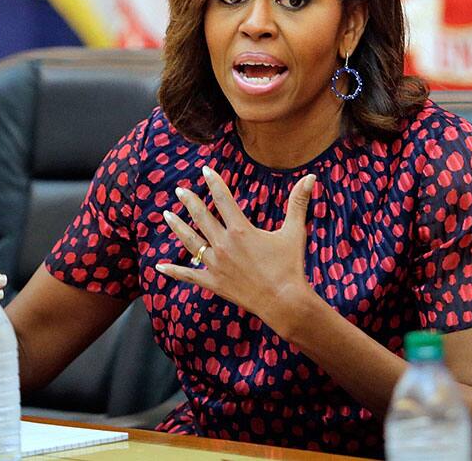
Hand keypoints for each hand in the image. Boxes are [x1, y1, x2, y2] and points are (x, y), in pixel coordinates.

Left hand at [155, 167, 316, 335]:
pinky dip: (173, 271)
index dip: (214, 182)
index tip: (205, 170)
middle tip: (179, 190)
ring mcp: (216, 264)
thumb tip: (312, 176)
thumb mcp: (294, 232)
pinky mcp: (213, 283)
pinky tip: (159, 267)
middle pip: (201, 217)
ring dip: (177, 227)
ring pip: (190, 241)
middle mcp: (223, 244)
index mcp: (240, 229)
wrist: (285, 302)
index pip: (222, 199)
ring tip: (166, 215)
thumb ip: (298, 202)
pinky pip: (189, 275)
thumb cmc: (290, 266)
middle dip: (189, 201)